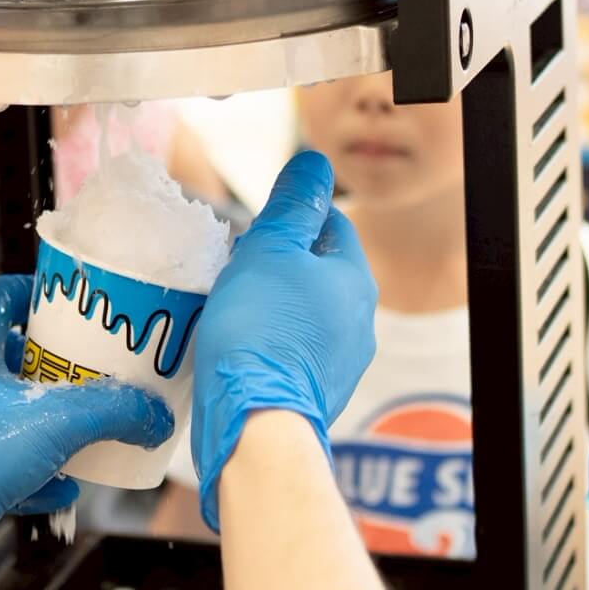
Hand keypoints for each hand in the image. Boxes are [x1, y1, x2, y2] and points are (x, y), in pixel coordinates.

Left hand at [0, 274, 173, 589]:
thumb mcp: (56, 421)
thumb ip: (112, 412)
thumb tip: (154, 414)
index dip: (36, 292)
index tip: (73, 302)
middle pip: (12, 356)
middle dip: (57, 366)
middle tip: (96, 370)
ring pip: (10, 413)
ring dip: (49, 422)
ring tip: (88, 428)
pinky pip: (4, 463)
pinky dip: (36, 472)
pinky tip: (64, 486)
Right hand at [188, 151, 376, 529]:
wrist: (256, 426)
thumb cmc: (261, 332)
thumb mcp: (270, 250)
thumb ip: (292, 205)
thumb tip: (315, 163)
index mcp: (354, 281)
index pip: (331, 223)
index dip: (292, 216)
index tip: (253, 228)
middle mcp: (358, 323)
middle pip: (316, 270)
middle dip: (277, 262)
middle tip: (236, 265)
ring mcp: (339, 363)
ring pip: (302, 313)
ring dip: (270, 303)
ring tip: (229, 305)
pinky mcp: (314, 393)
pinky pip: (290, 350)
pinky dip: (267, 341)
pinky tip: (235, 345)